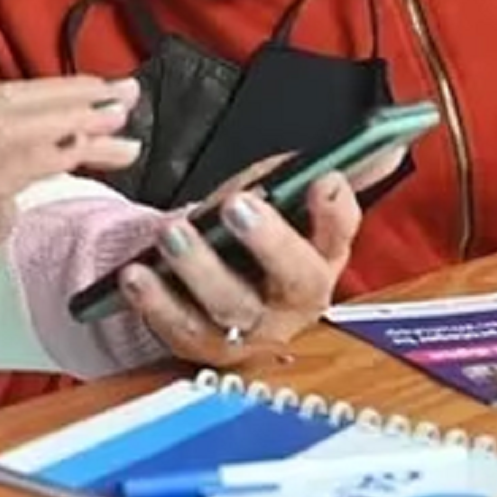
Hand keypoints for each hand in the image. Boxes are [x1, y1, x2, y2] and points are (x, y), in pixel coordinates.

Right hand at [0, 76, 143, 364]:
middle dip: (72, 96)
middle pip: (9, 103)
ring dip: (68, 118)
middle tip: (126, 93)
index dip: (54, 99)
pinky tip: (77, 151)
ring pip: (7, 126)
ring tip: (118, 120)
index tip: (102, 98)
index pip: (1, 111)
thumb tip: (11, 208)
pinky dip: (42, 154)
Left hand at [122, 159, 362, 369]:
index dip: (336, 212)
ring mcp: (251, 330)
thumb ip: (298, 178)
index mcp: (320, 257)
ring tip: (173, 232)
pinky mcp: (204, 346)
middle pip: (294, 279)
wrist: (209, 292)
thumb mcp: (276, 204)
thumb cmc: (248, 242)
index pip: (340, 235)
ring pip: (230, 305)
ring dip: (200, 267)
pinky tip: (136, 274)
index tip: (322, 180)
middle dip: (268, 240)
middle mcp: (293, 301)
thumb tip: (360, 150)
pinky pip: (180, 328)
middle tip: (238, 204)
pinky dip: (155, 302)